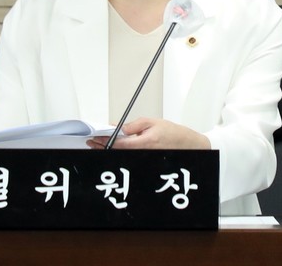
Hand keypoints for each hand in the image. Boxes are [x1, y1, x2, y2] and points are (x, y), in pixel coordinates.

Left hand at [87, 118, 210, 149]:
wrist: (188, 144)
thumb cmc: (174, 134)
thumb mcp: (153, 122)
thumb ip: (134, 125)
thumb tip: (120, 127)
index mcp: (144, 143)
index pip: (118, 144)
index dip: (104, 141)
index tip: (95, 138)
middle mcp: (142, 153)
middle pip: (118, 151)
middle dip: (103, 146)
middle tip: (93, 142)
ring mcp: (143, 158)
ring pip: (122, 154)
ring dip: (110, 149)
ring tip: (99, 143)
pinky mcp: (145, 159)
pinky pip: (129, 155)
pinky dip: (120, 150)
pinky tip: (114, 146)